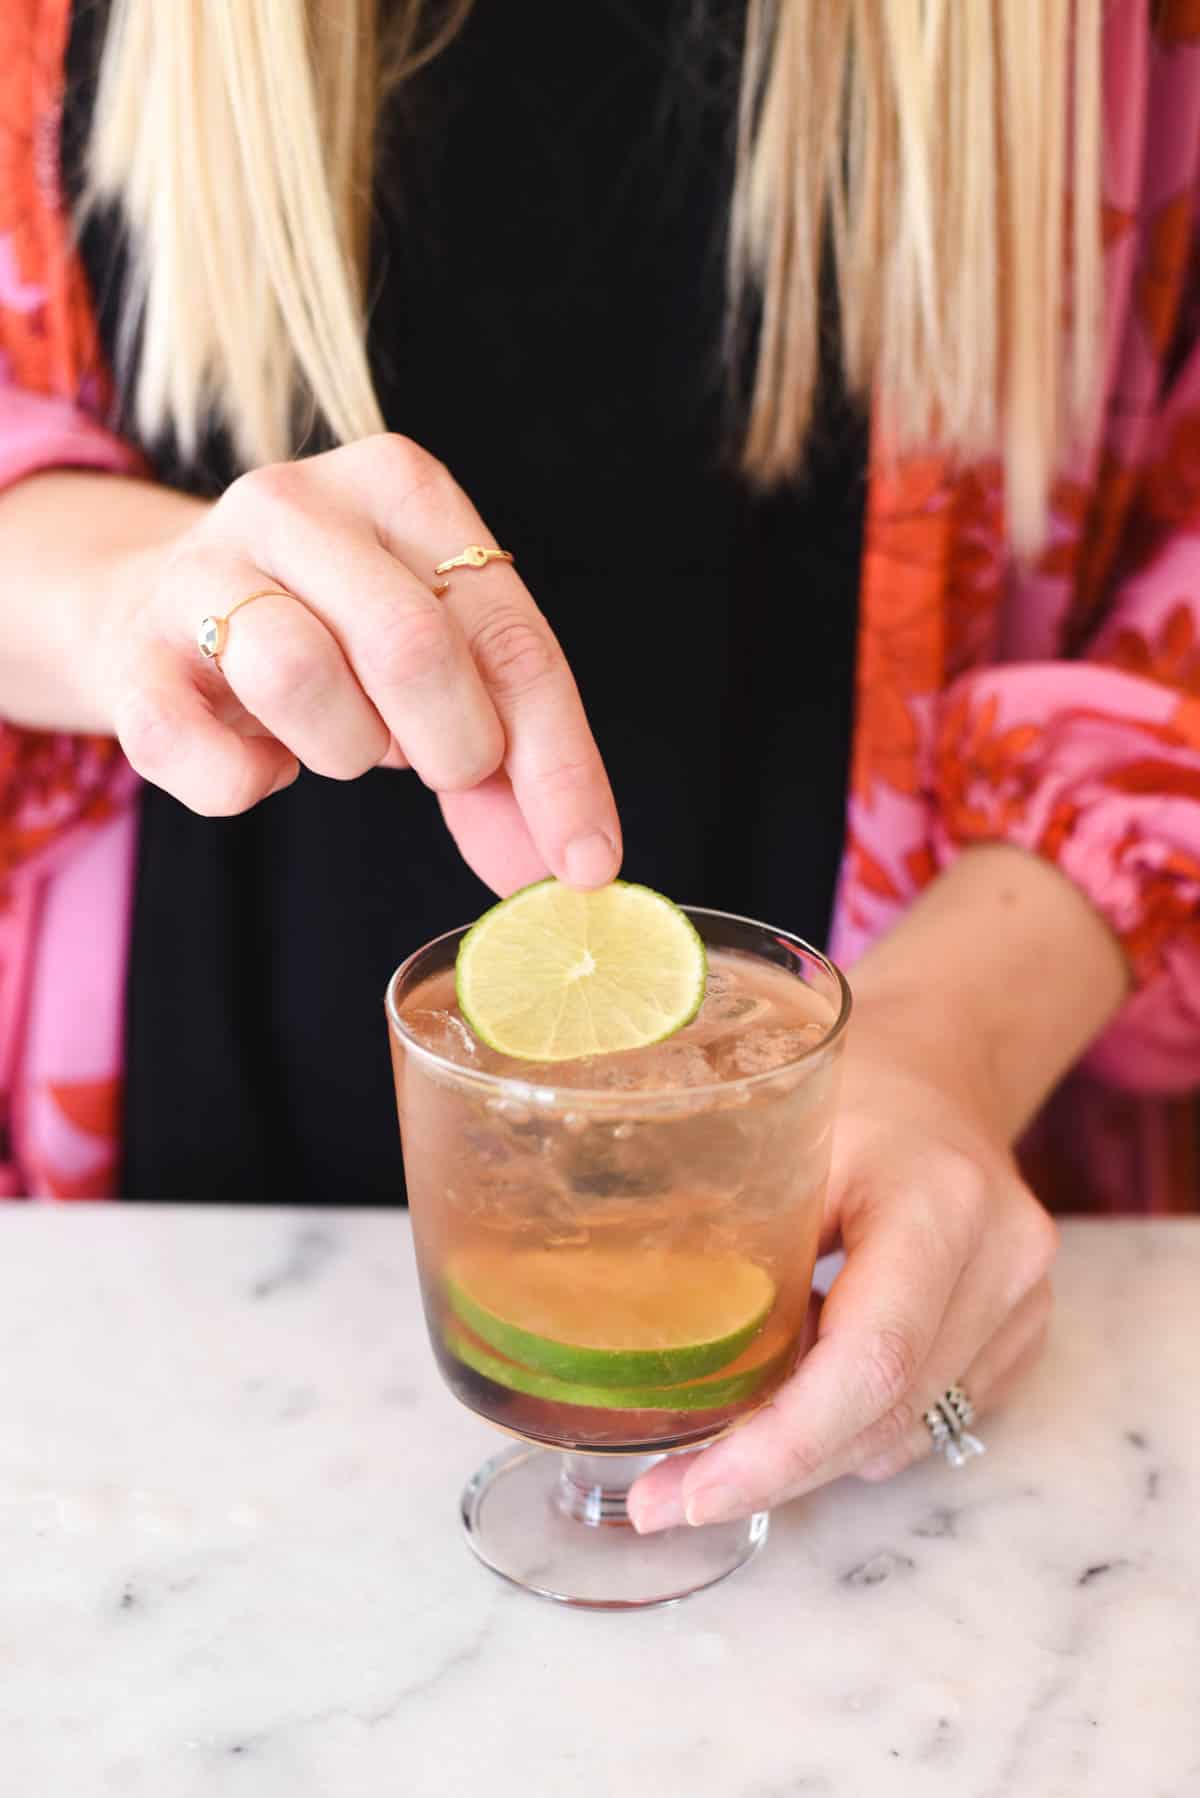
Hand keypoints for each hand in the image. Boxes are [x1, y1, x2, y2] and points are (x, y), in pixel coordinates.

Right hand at [99, 436, 620, 893]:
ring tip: (344, 739)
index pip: (510, 633)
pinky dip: (252, 785)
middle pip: (411, 644)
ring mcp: (199, 572)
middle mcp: (293, 503)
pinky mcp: (131, 658)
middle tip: (447, 770)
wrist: (148, 608)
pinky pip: (214, 763)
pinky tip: (263, 758)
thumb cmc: (328, 632)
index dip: (558, 760)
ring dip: (348, 750)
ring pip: (303, 679)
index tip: (586, 858)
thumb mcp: (433, 659)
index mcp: (397, 486)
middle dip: (454, 748)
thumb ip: (507, 750)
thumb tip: (565, 863)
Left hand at [626, 999, 1059, 1531]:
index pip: (868, 1363)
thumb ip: (722, 1228)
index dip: (778, 1448)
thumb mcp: (771, 1129)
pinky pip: (929, 1413)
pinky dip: (853, 1426)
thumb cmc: (848, 1084)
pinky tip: (794, 1397)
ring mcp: (1022, 1301)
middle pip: (884, 1413)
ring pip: (906, 1429)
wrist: (942, 1060)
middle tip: (666, 1500)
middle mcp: (1002, 1258)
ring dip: (808, 1455)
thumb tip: (627, 1342)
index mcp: (939, 1201)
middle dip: (770, 1472)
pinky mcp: (1019, 1329)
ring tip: (714, 1448)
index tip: (686, 1494)